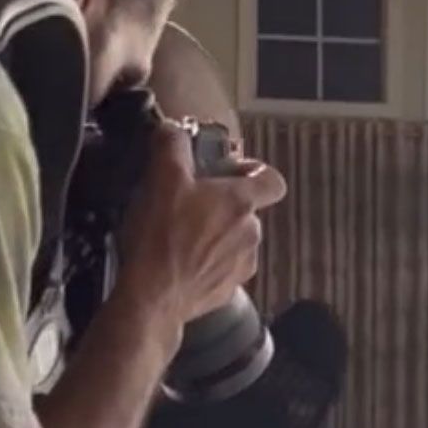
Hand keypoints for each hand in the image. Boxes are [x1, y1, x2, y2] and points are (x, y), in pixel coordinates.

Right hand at [117, 125, 286, 334]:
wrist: (154, 297)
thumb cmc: (161, 235)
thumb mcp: (162, 177)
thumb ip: (173, 144)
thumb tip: (173, 131)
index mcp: (241, 203)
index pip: (272, 180)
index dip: (255, 172)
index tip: (231, 172)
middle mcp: (251, 234)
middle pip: (247, 210)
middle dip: (223, 204)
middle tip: (190, 202)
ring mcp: (242, 266)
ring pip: (236, 240)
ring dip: (216, 234)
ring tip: (182, 234)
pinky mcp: (227, 290)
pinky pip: (223, 268)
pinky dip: (208, 262)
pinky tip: (183, 261)